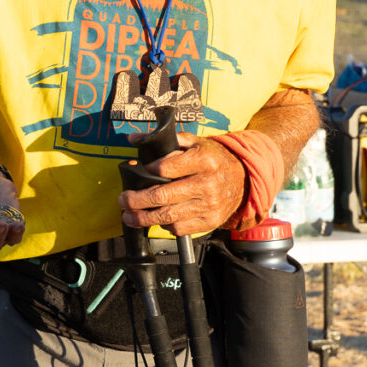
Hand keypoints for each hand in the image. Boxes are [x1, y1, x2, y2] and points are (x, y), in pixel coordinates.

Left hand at [118, 133, 246, 235]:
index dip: (148, 170)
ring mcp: (209, 205)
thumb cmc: (215, 160)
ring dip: (143, 218)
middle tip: (123, 200)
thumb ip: (167, 141)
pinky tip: (157, 219)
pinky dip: (165, 225)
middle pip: (162, 196)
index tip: (140, 170)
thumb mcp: (196, 142)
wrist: (243, 179)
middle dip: (137, 200)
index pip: (166, 168)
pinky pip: (180, 228)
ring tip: (129, 216)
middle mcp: (206, 184)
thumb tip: (136, 138)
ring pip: (168, 216)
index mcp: (203, 160)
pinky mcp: (210, 221)